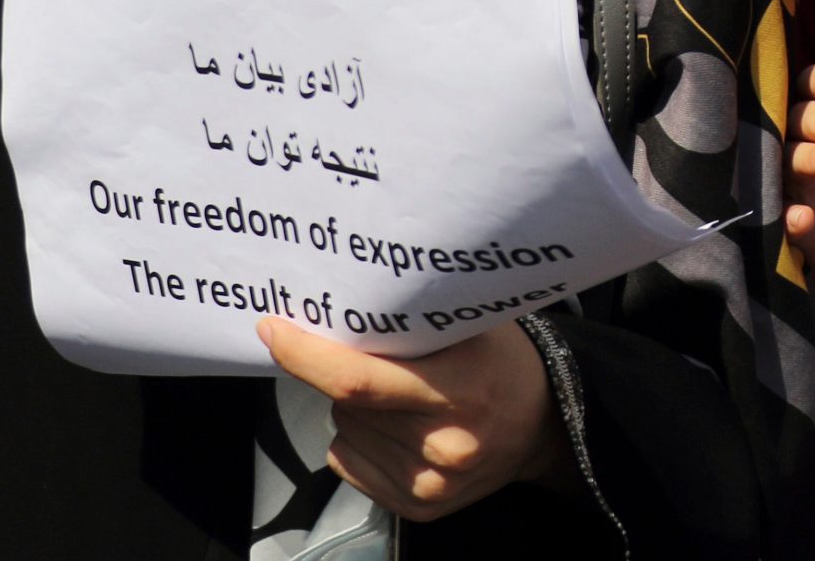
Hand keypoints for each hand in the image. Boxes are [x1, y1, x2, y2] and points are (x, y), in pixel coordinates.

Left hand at [258, 315, 560, 521]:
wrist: (542, 425)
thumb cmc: (499, 361)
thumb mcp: (467, 325)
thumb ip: (408, 319)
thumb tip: (334, 305)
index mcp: (459, 391)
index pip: (359, 379)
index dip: (307, 355)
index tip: (273, 329)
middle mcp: (443, 446)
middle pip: (347, 403)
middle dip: (343, 372)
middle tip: (383, 358)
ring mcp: (428, 484)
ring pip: (343, 429)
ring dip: (355, 408)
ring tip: (403, 397)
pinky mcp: (417, 509)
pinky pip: (347, 462)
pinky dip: (360, 439)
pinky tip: (399, 427)